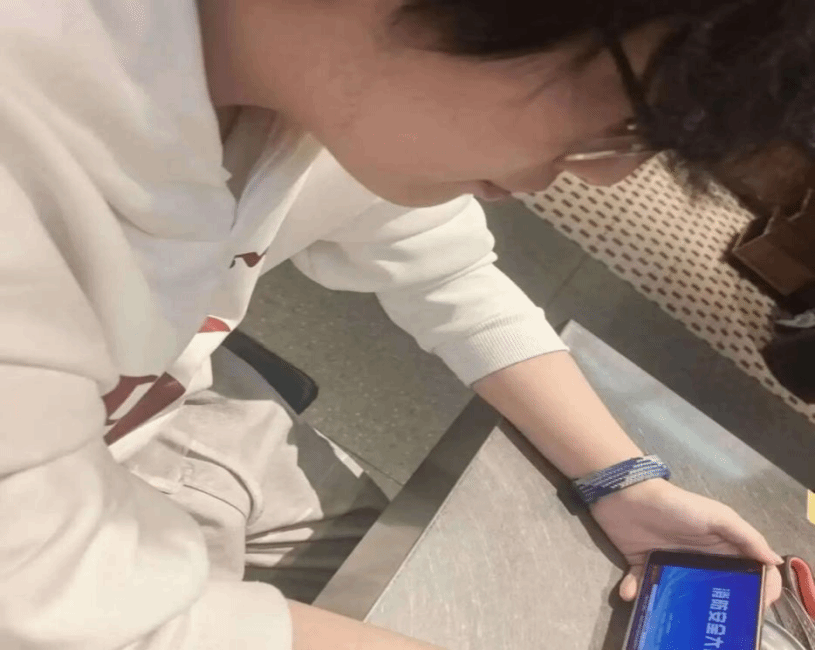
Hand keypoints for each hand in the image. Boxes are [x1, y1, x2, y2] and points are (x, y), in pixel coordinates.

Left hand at [590, 479, 782, 608]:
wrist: (627, 494)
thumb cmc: (676, 505)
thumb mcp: (716, 516)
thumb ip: (745, 536)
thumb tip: (775, 561)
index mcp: (718, 548)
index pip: (744, 572)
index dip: (753, 590)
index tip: (754, 608)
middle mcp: (696, 559)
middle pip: (711, 590)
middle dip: (712, 607)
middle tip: (710, 619)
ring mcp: (668, 563)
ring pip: (675, 594)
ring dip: (670, 605)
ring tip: (666, 613)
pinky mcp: (641, 565)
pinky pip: (641, 586)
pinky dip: (634, 591)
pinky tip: (629, 592)